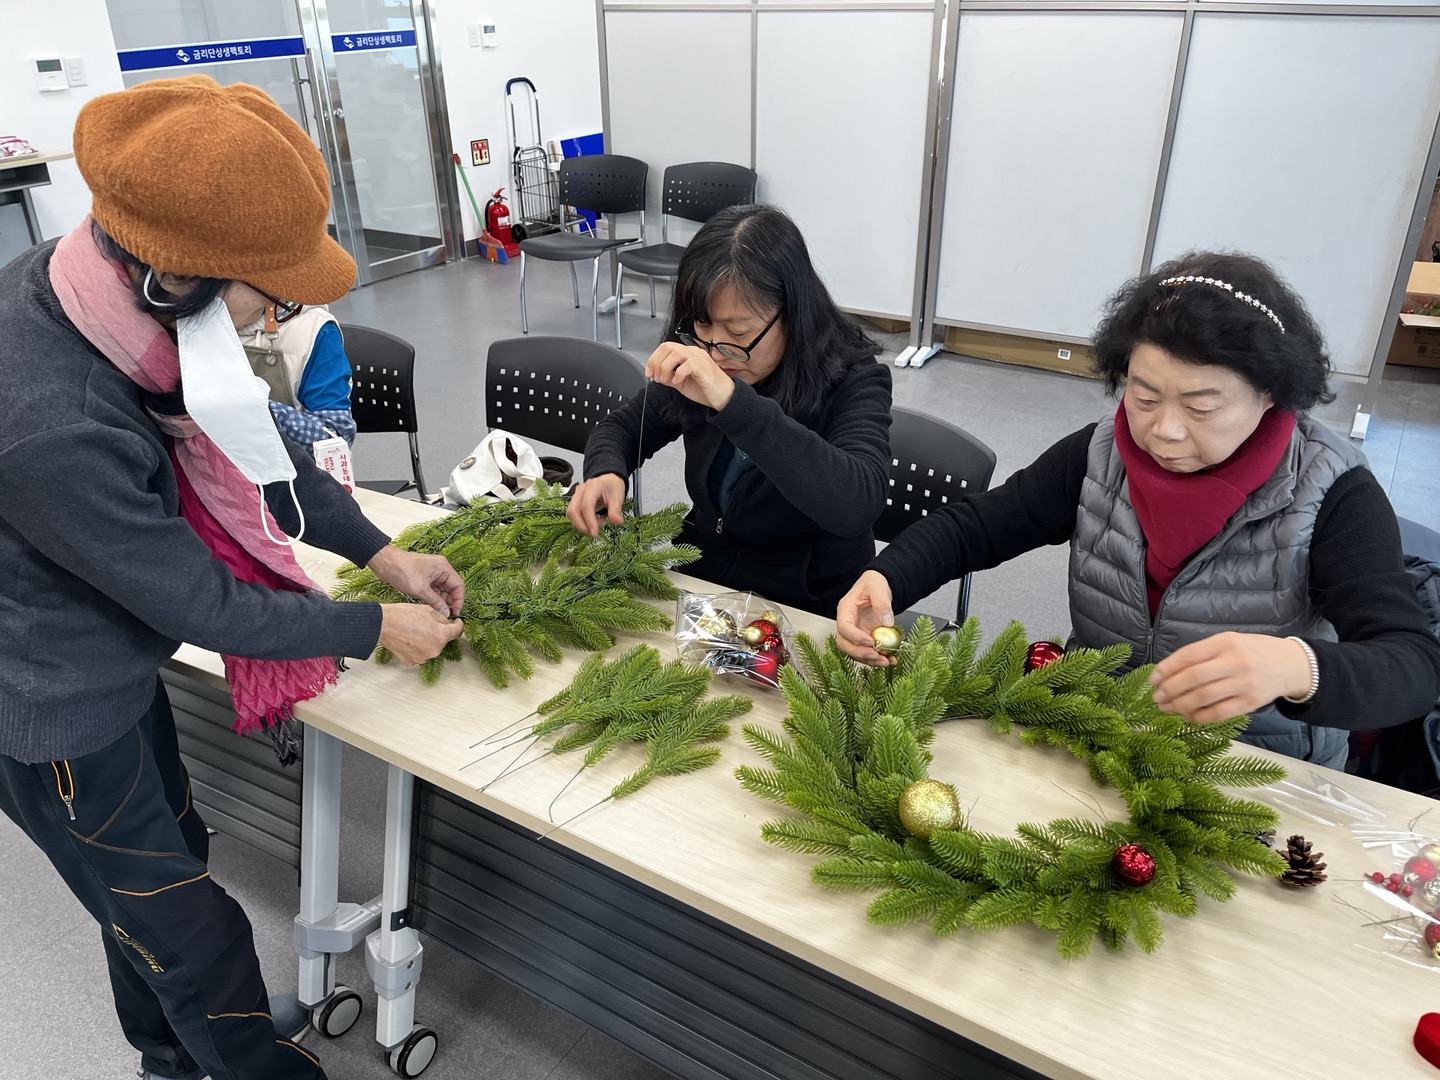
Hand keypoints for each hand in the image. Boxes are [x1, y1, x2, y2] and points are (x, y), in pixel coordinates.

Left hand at [367, 546, 463, 615]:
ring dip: (440, 600)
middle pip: (451, 588)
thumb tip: (446, 612)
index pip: (458, 585)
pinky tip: (429, 605)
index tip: (455, 612)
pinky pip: (434, 589)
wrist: (385, 563)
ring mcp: (433, 572)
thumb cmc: (401, 570)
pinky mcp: (425, 576)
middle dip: (449, 601)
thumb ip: (435, 602)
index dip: (459, 600)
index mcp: (443, 567)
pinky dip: (433, 597)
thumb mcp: (420, 589)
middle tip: (445, 614)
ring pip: (442, 589)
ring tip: (436, 611)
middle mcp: (441, 568)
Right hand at [378, 604, 463, 665]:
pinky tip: (409, 638)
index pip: (458, 632)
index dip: (458, 625)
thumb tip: (447, 623)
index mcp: (440, 636)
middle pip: (443, 640)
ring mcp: (423, 658)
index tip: (456, 622)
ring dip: (428, 640)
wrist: (382, 624)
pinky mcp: (411, 662)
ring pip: (432, 647)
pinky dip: (418, 647)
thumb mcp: (428, 610)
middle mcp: (434, 650)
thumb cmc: (403, 615)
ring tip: (416, 630)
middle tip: (428, 623)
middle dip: (439, 632)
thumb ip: (442, 619)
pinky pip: (420, 653)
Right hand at [566, 473, 625, 536]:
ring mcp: (576, 495)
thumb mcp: (618, 497)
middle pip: (573, 510)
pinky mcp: (575, 502)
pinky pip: (573, 515)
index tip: (595, 533)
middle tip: (594, 533)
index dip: (589, 520)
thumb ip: (616, 510)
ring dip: (582, 525)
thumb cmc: (612, 487)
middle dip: (581, 526)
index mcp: (593, 486)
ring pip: (571, 514)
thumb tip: (617, 521)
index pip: (586, 505)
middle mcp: (581, 490)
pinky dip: (582, 522)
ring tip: (598, 525)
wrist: (609, 480)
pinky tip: (594, 522)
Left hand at [646, 340, 735, 410]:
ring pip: (676, 353)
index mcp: (688, 355)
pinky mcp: (704, 368)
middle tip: (656, 377)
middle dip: (657, 362)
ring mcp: (700, 359)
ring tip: (666, 380)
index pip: (666, 347)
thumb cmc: (707, 390)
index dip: (653, 359)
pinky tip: (678, 381)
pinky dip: (678, 373)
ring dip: (665, 367)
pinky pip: (688, 364)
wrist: (724, 398)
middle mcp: (694, 353)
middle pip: (668, 347)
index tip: (649, 372)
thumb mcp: (682, 384)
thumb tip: (657, 374)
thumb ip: (670, 377)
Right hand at [835, 571, 897, 666]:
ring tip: (886, 662)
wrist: (878, 587)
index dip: (855, 638)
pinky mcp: (864, 639)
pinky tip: (891, 660)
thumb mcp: (878, 587)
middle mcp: (847, 623)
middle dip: (860, 653)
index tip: (871, 642)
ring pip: (855, 652)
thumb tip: (887, 622)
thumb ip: (882, 602)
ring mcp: (855, 633)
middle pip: (845, 644)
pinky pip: (867, 652)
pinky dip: (877, 659)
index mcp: (845, 609)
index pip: (844, 627)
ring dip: (869, 660)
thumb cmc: (874, 583)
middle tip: (877, 656)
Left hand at [1149, 631, 1312, 723]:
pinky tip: (1187, 716)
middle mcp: (1234, 662)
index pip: (1188, 655)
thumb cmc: (1253, 651)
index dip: (1166, 669)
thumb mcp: (1229, 641)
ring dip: (1179, 705)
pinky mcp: (1250, 703)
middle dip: (1169, 689)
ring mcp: (1243, 684)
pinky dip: (1198, 717)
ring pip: (1202, 698)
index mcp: (1225, 642)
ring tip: (1166, 708)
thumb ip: (1202, 653)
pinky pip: (1217, 713)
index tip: (1153, 679)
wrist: (1291, 664)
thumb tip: (1168, 671)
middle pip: (1192, 678)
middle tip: (1156, 697)